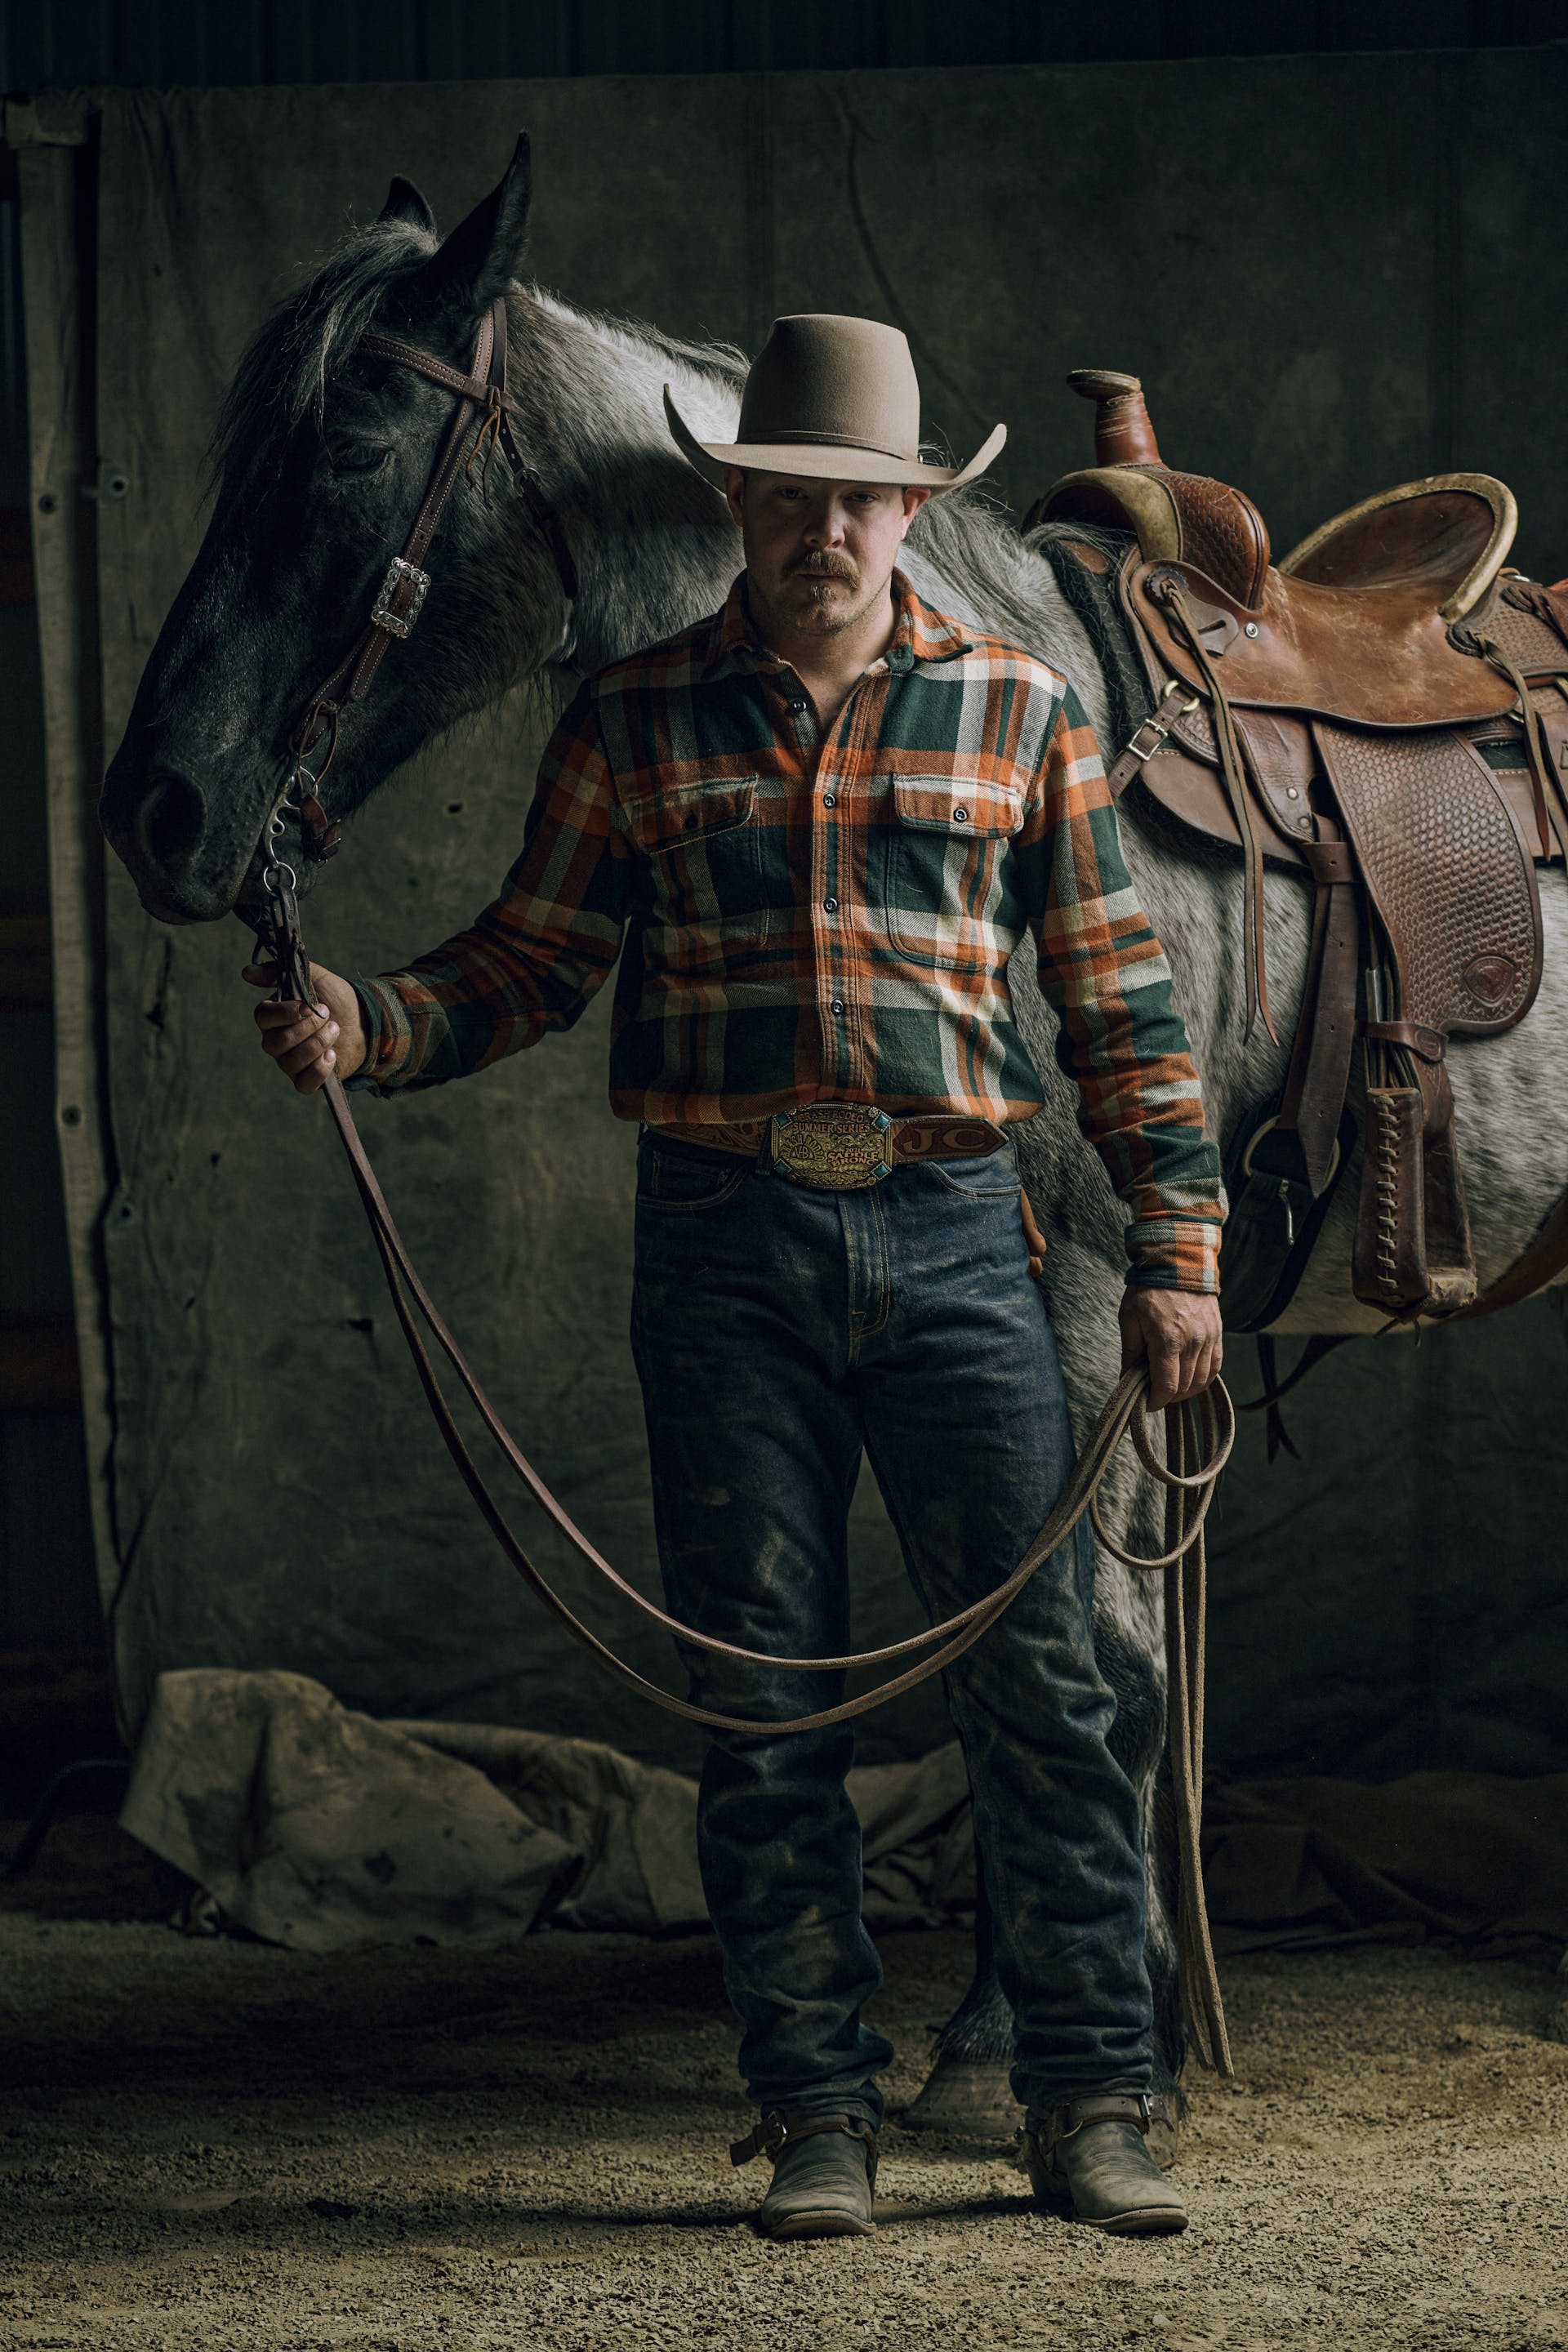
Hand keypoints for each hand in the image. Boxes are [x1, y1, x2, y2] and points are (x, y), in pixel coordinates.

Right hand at [243, 958, 366, 1094]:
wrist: (366, 1021)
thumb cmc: (336, 999)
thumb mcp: (314, 978)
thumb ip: (282, 972)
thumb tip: (246, 972)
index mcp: (274, 1017)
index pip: (263, 1018)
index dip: (285, 1013)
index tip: (309, 1007)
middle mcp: (277, 1041)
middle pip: (276, 1043)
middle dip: (307, 1029)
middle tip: (328, 1016)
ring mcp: (290, 1062)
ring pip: (291, 1062)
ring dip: (317, 1044)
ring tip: (335, 1030)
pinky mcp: (307, 1079)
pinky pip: (303, 1084)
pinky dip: (319, 1070)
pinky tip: (332, 1055)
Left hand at [1118, 1286, 1223, 1412]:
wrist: (1177, 1261)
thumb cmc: (1148, 1289)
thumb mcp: (1129, 1318)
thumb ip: (1130, 1352)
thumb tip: (1127, 1381)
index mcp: (1167, 1339)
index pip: (1167, 1386)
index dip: (1156, 1401)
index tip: (1147, 1404)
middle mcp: (1192, 1342)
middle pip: (1185, 1387)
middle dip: (1168, 1397)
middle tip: (1154, 1394)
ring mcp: (1208, 1338)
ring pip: (1202, 1380)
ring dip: (1186, 1390)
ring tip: (1170, 1387)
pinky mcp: (1217, 1333)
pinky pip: (1215, 1366)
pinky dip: (1203, 1378)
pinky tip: (1190, 1377)